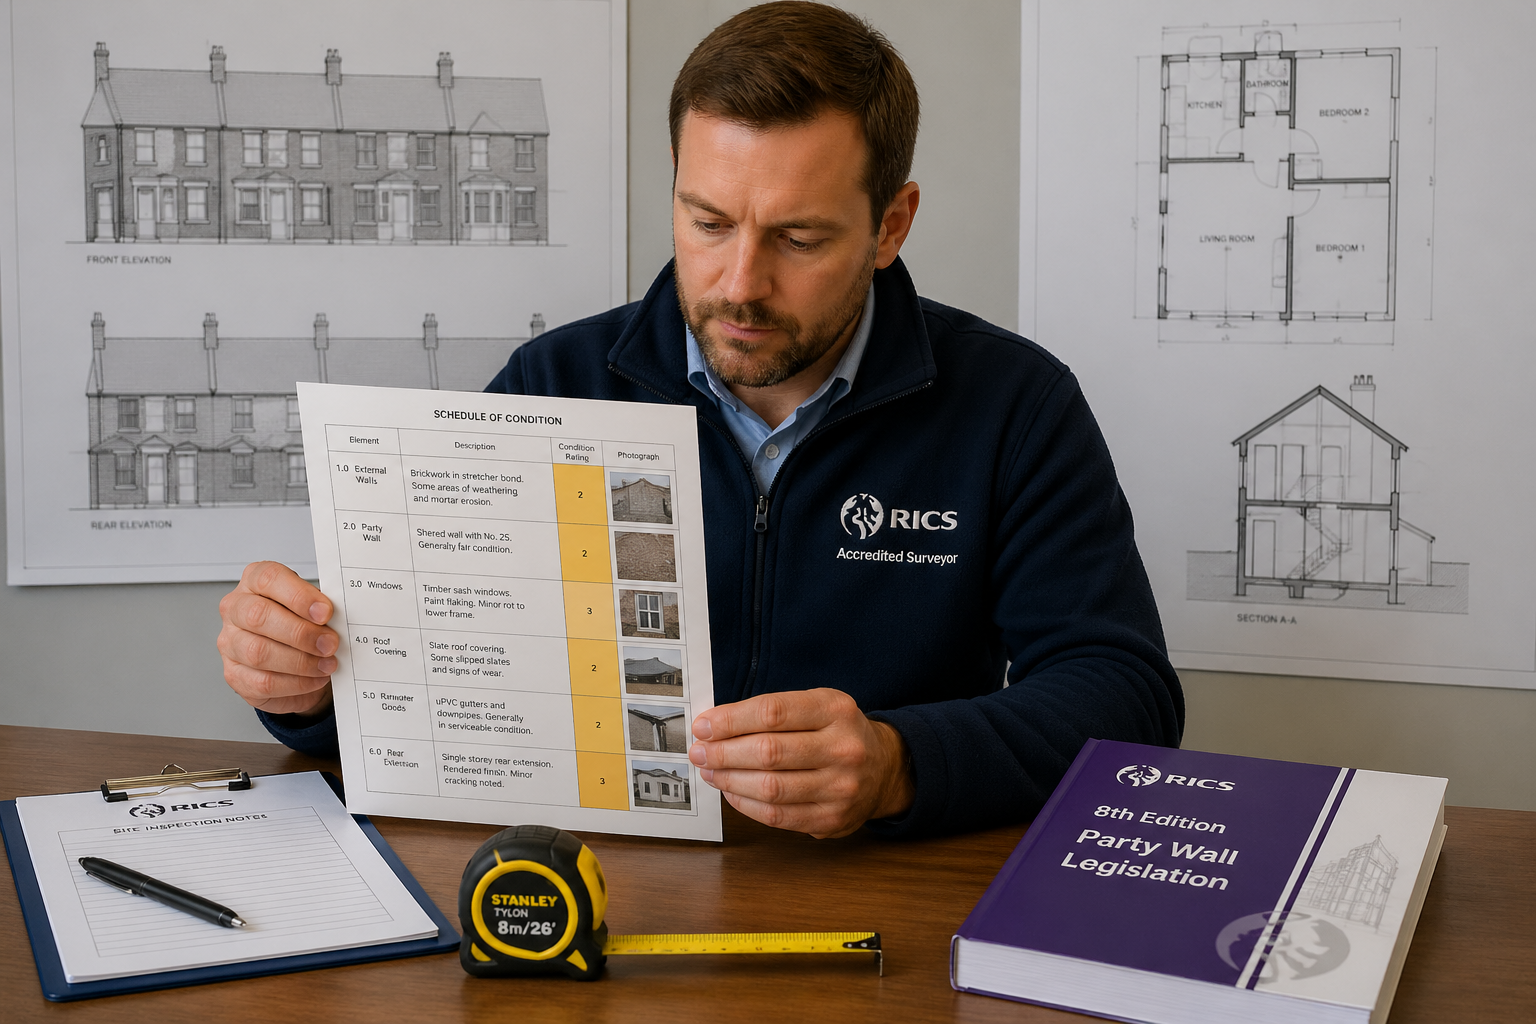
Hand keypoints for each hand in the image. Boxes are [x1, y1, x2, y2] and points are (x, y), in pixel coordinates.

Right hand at [217, 561, 337, 717]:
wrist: (293, 660)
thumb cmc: (302, 624)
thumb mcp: (312, 607)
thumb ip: (320, 608)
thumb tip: (339, 618)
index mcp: (254, 582)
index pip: (268, 578)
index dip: (299, 595)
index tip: (326, 612)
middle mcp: (236, 609)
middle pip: (258, 616)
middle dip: (301, 633)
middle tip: (330, 643)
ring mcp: (230, 643)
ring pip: (258, 652)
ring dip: (301, 661)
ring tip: (327, 663)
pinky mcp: (235, 674)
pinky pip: (263, 682)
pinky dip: (296, 683)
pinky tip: (315, 678)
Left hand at [689, 688, 914, 837]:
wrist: (884, 769)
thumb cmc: (838, 733)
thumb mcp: (818, 705)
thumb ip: (773, 712)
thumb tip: (716, 725)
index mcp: (836, 710)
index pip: (773, 712)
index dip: (731, 720)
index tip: (704, 725)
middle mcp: (844, 748)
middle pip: (769, 752)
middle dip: (724, 752)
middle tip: (699, 751)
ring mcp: (841, 787)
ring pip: (770, 788)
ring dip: (730, 780)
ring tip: (710, 770)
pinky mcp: (832, 819)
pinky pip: (777, 816)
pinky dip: (746, 804)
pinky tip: (731, 791)